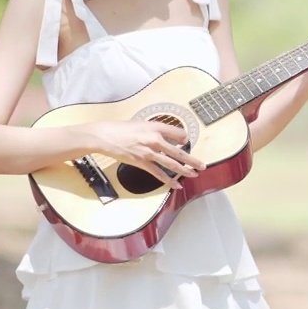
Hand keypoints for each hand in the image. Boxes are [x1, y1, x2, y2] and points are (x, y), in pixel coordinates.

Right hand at [81, 120, 205, 189]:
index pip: (177, 132)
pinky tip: (176, 185)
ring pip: (171, 163)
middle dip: (192, 159)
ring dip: (185, 170)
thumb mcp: (140, 123)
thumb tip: (164, 137)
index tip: (186, 142)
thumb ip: (154, 129)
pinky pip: (158, 173)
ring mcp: (148, 152)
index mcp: (155, 126)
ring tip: (195, 174)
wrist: (104, 136)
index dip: (184, 138)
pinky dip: (168, 180)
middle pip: (178, 151)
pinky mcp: (141, 162)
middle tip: (203, 165)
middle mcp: (154, 139)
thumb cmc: (120, 128)